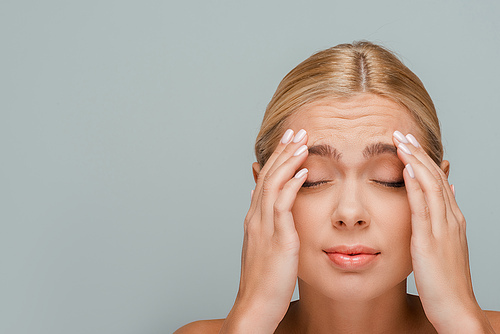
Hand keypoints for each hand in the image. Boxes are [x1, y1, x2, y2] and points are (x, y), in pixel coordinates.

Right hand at [220, 129, 308, 333]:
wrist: (256, 305)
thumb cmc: (264, 280)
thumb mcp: (261, 246)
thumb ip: (261, 220)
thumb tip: (258, 197)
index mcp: (254, 219)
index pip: (264, 180)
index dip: (276, 158)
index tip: (288, 141)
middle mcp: (256, 218)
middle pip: (267, 175)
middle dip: (282, 150)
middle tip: (296, 130)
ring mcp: (264, 227)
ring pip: (273, 184)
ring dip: (288, 160)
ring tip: (302, 141)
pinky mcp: (278, 239)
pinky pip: (283, 205)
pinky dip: (292, 184)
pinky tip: (304, 170)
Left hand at [392, 131, 494, 332]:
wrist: (456, 308)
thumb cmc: (445, 280)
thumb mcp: (444, 245)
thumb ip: (442, 219)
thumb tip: (445, 193)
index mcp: (451, 219)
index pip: (437, 181)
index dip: (423, 160)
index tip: (408, 143)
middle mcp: (450, 219)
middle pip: (434, 177)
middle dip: (418, 153)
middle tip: (402, 133)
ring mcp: (441, 228)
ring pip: (430, 186)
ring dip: (415, 161)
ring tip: (401, 142)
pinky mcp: (429, 241)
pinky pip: (422, 207)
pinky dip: (414, 186)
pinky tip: (405, 170)